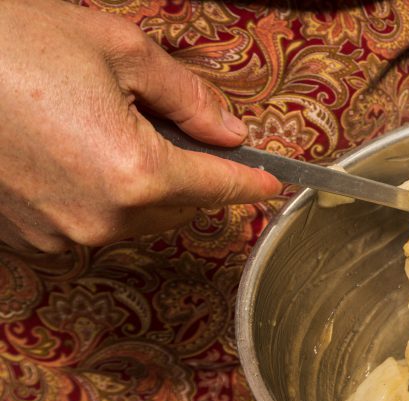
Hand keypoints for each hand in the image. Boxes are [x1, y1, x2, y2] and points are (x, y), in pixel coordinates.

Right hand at [0, 0, 281, 251]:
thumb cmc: (11, 43)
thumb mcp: (118, 49)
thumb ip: (188, 97)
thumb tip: (229, 130)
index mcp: (136, 173)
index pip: (217, 186)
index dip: (251, 183)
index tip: (272, 186)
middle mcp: (102, 218)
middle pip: (180, 207)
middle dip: (190, 173)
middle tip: (167, 124)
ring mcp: (62, 234)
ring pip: (137, 219)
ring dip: (144, 187)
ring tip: (105, 128)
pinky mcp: (29, 239)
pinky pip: (90, 223)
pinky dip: (100, 196)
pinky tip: (72, 151)